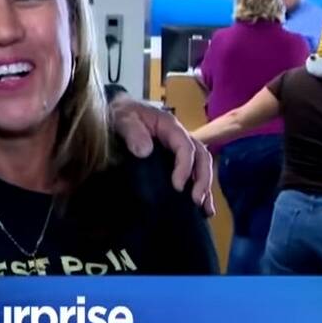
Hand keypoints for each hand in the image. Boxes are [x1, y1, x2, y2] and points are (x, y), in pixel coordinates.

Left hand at [109, 97, 214, 215]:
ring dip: (205, 188)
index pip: (186, 146)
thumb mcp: (123, 118)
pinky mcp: (173, 160)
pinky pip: (192, 173)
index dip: (185, 166)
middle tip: (196, 200)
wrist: (116, 113)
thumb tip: (145, 151)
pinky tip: (202, 208)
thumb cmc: (121, 114)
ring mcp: (178, 149)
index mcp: (170, 127)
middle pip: (201, 157)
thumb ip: (133, 132)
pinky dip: (198, 189)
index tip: (177, 186)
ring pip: (201, 166)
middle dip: (202, 179)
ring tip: (205, 209)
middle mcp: (179, 138)